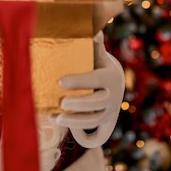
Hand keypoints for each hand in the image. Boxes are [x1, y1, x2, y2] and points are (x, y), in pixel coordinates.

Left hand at [52, 31, 123, 147]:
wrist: (114, 79)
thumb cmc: (98, 63)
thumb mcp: (97, 53)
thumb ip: (94, 44)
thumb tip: (94, 32)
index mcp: (111, 76)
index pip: (95, 80)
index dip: (78, 81)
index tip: (59, 81)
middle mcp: (114, 96)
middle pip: (96, 104)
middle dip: (77, 104)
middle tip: (60, 102)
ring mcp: (111, 112)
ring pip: (94, 121)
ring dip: (75, 122)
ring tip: (56, 117)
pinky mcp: (107, 124)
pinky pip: (98, 137)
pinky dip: (85, 138)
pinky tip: (69, 128)